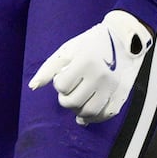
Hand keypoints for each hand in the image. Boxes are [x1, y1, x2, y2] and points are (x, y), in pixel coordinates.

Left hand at [28, 10, 151, 124]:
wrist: (122, 39)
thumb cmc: (89, 44)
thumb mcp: (67, 50)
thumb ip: (48, 69)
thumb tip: (32, 87)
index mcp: (84, 62)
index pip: (62, 86)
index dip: (59, 84)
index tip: (63, 77)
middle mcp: (100, 75)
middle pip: (74, 102)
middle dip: (65, 101)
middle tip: (67, 94)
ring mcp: (113, 86)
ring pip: (91, 112)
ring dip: (79, 112)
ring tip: (76, 104)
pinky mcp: (123, 92)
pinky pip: (108, 113)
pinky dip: (96, 118)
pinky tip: (88, 115)